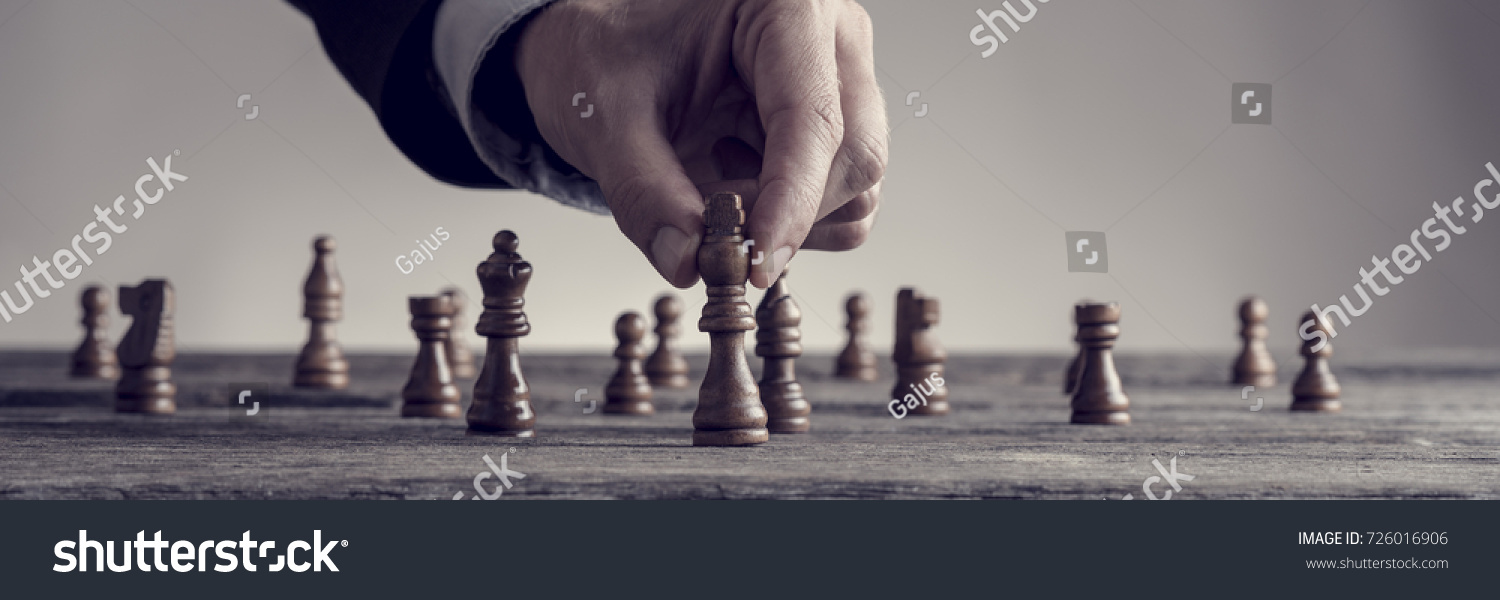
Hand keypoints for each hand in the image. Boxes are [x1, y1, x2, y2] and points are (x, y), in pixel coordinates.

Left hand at [514, 0, 886, 287]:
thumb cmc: (606, 57)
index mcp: (787, 6)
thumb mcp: (606, 119)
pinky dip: (790, 221)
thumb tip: (688, 261)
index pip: (815, 118)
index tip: (755, 260)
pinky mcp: (836, 131)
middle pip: (855, 157)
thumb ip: (643, 191)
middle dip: (787, 213)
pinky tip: (733, 184)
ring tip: (714, 190)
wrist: (601, 57)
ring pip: (857, 189)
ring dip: (790, 221)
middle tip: (714, 231)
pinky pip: (843, 204)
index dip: (791, 199)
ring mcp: (842, 87)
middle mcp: (832, 41)